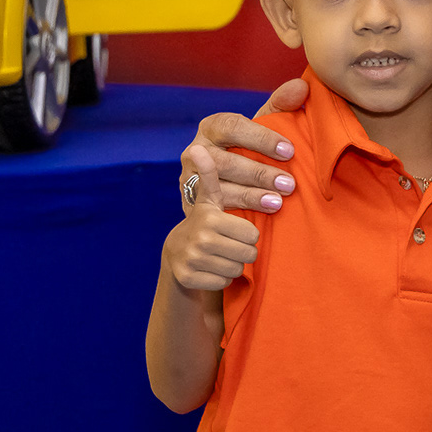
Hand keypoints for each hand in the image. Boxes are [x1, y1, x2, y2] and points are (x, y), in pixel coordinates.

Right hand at [163, 145, 260, 290]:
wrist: (178, 252)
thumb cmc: (205, 222)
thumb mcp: (210, 199)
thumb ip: (210, 175)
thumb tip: (198, 149)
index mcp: (208, 217)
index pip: (253, 234)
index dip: (247, 233)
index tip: (233, 230)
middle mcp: (198, 238)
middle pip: (248, 253)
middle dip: (243, 250)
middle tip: (229, 244)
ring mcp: (192, 259)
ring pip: (237, 269)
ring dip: (234, 264)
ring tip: (220, 254)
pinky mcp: (188, 278)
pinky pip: (224, 283)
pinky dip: (221, 278)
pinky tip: (211, 267)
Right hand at [182, 77, 307, 212]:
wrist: (218, 187)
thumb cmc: (246, 151)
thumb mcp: (260, 128)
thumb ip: (281, 107)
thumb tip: (302, 87)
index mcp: (212, 126)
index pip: (233, 126)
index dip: (261, 138)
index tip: (289, 150)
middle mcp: (195, 151)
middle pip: (224, 161)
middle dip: (258, 173)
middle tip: (289, 184)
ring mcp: (189, 179)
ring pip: (218, 188)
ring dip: (250, 196)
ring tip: (277, 202)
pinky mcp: (191, 205)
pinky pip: (213, 211)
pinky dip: (237, 216)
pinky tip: (257, 221)